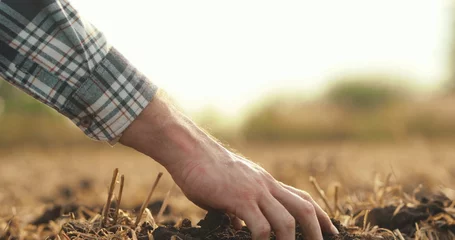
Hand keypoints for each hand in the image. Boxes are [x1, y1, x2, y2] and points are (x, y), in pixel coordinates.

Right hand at [120, 93, 338, 238]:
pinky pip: (260, 226)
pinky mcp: (239, 198)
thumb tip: (241, 227)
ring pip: (287, 220)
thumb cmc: (205, 170)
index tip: (331, 230)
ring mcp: (254, 191)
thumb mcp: (229, 189)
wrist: (189, 150)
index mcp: (266, 182)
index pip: (301, 198)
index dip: (320, 216)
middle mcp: (266, 185)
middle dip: (317, 230)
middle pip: (303, 208)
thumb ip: (240, 208)